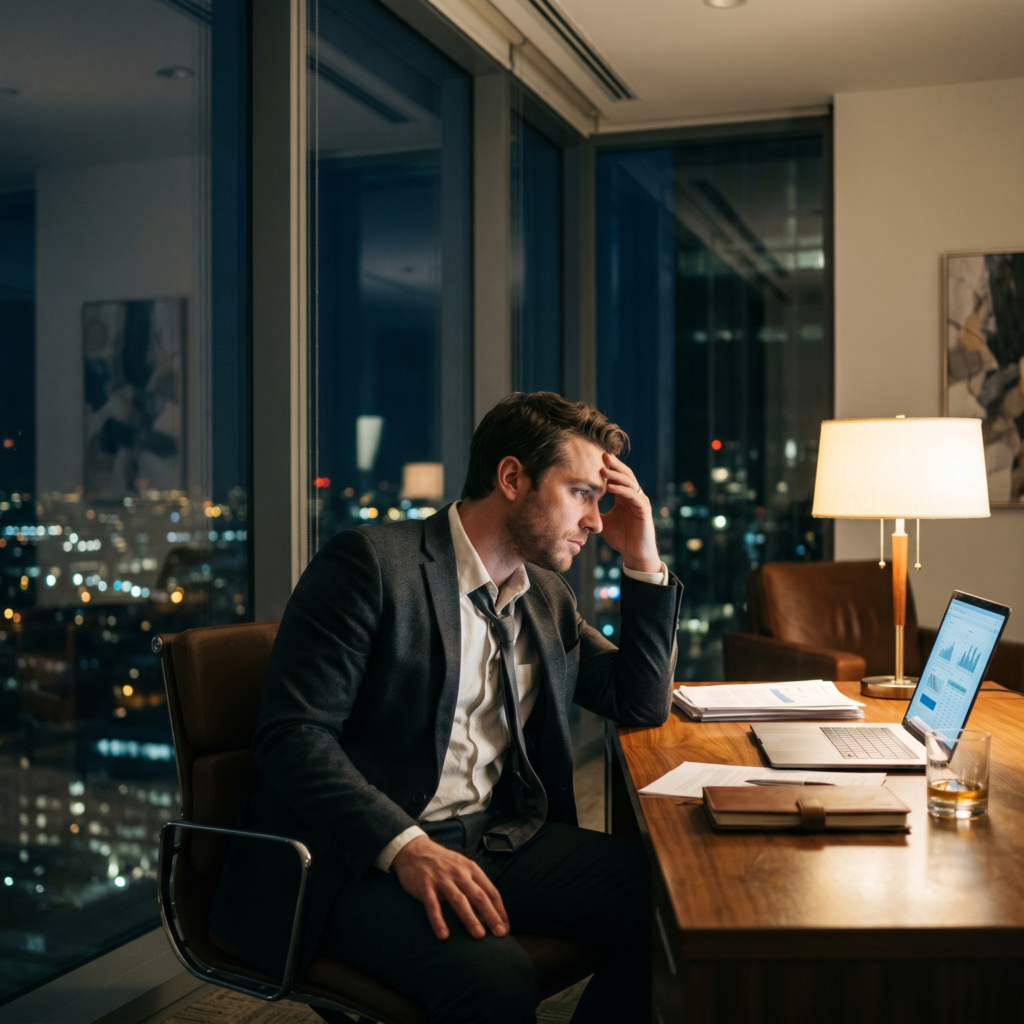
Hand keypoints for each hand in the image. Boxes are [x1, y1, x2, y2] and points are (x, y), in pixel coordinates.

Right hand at [392, 835, 508, 940]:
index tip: (505, 927)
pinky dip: (438, 921)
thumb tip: (489, 911)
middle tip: (500, 934)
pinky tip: (444, 935)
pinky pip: (433, 906)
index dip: (499, 910)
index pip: (490, 891)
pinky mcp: (425, 886)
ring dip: (470, 918)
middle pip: (478, 896)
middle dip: (491, 915)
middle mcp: (459, 873)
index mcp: (471, 868)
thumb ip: (474, 884)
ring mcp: (442, 879)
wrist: (414, 850)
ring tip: (479, 935)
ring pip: (459, 900)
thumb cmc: (443, 863)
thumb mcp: (462, 867)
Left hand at [599, 452, 659, 573]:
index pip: (617, 476)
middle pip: (625, 474)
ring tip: (603, 469)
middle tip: (602, 455)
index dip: (608, 467)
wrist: (634, 554)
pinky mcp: (644, 510)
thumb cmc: (621, 538)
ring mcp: (640, 501)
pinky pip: (633, 496)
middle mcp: (633, 496)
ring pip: (630, 482)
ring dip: (616, 475)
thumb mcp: (603, 522)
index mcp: (624, 497)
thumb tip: (578, 505)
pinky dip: (622, 490)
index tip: (595, 458)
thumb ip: (595, 511)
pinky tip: (611, 487)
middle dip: (614, 464)